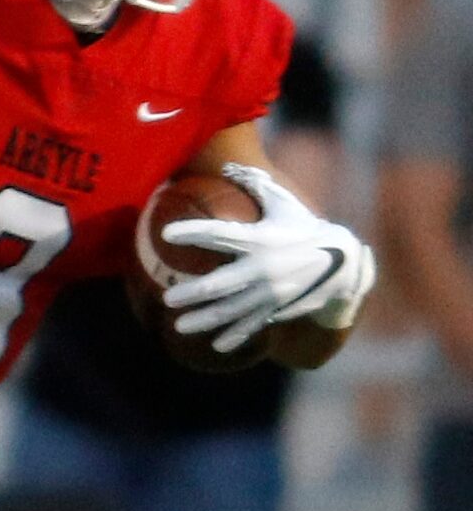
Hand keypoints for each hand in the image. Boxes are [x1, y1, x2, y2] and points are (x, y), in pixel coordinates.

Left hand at [162, 163, 375, 353]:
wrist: (344, 263)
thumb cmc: (305, 229)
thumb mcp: (285, 204)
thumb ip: (257, 185)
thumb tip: (231, 165)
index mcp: (260, 239)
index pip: (219, 234)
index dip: (192, 232)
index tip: (166, 234)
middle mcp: (263, 268)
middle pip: (218, 284)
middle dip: (190, 293)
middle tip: (168, 299)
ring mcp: (269, 293)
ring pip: (229, 311)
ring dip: (203, 320)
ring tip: (178, 326)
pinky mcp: (277, 309)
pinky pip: (251, 325)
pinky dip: (233, 337)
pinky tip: (215, 346)